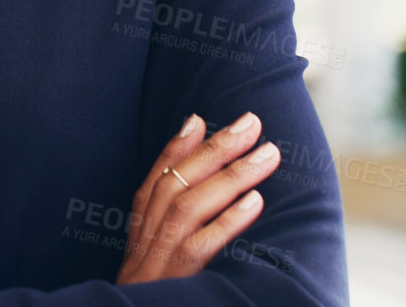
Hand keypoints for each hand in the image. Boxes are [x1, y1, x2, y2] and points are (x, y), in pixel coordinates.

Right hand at [115, 110, 279, 282]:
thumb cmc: (153, 302)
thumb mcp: (152, 270)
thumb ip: (165, 229)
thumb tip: (200, 188)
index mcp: (138, 242)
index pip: (153, 184)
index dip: (176, 149)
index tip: (202, 117)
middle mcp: (144, 247)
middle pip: (175, 185)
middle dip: (214, 149)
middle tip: (251, 122)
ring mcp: (158, 266)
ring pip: (189, 207)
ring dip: (232, 175)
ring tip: (268, 154)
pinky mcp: (176, 285)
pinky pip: (201, 247)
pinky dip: (228, 220)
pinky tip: (255, 202)